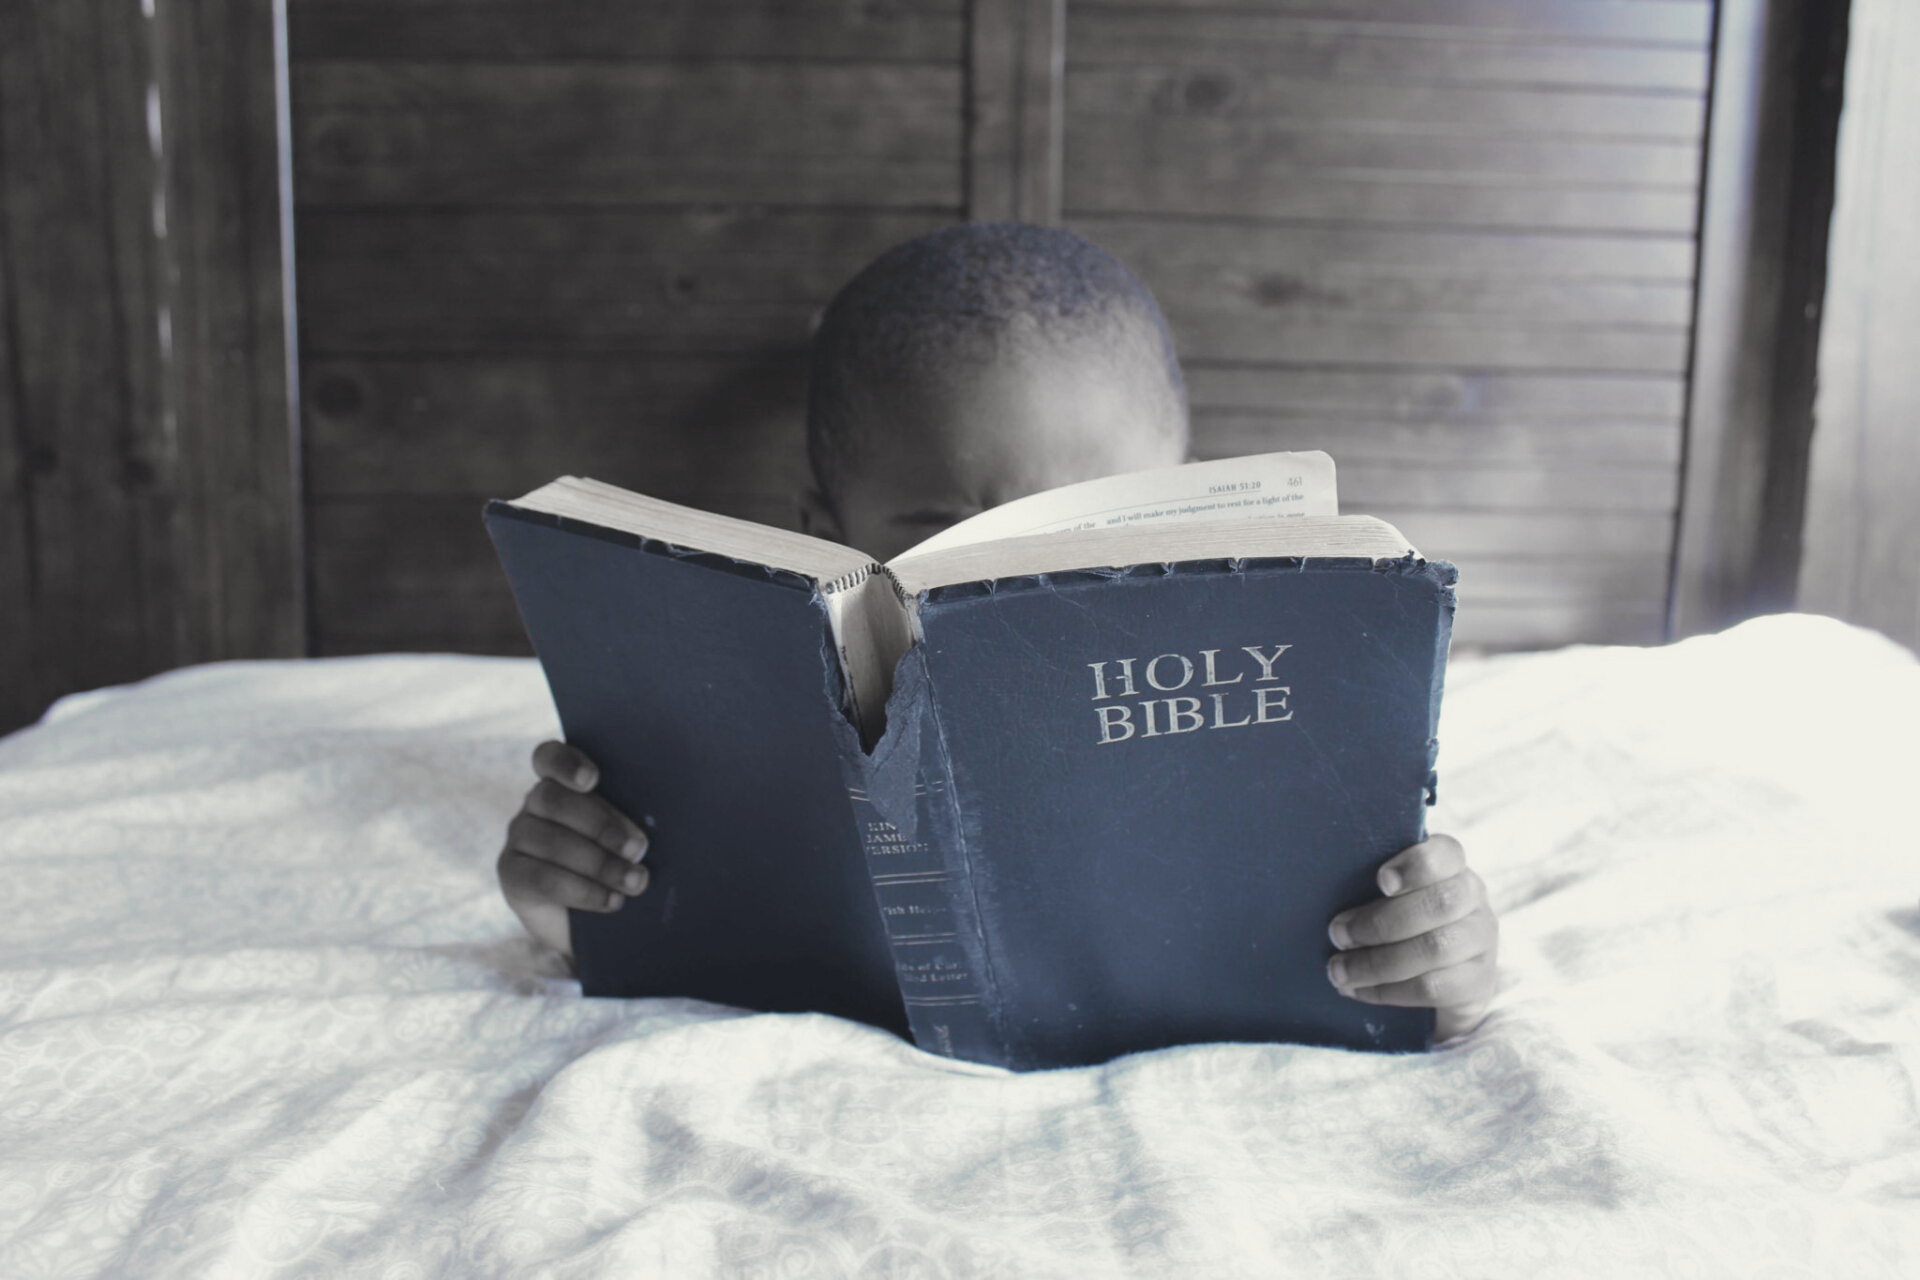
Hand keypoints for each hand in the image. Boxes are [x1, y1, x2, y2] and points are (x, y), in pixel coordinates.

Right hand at [497, 741, 650, 956]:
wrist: (595, 919)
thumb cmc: (622, 862)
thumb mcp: (630, 837)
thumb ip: (631, 821)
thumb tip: (645, 834)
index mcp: (563, 781)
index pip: (549, 757)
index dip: (567, 764)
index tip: (593, 780)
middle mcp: (535, 804)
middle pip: (553, 799)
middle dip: (600, 824)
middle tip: (638, 849)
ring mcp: (519, 838)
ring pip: (550, 841)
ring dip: (600, 864)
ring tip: (635, 882)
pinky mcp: (512, 874)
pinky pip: (543, 878)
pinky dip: (583, 891)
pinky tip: (612, 900)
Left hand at [1325, 834, 1496, 1042]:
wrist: (1440, 979)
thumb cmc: (1400, 923)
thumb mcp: (1388, 898)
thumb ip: (1371, 888)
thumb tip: (1327, 893)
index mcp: (1451, 867)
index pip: (1446, 853)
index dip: (1416, 865)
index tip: (1381, 880)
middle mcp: (1473, 899)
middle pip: (1441, 903)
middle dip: (1381, 922)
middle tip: (1337, 934)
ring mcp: (1481, 942)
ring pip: (1435, 949)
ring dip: (1376, 962)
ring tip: (1338, 970)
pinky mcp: (1477, 983)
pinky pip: (1433, 988)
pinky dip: (1387, 991)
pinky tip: (1358, 990)